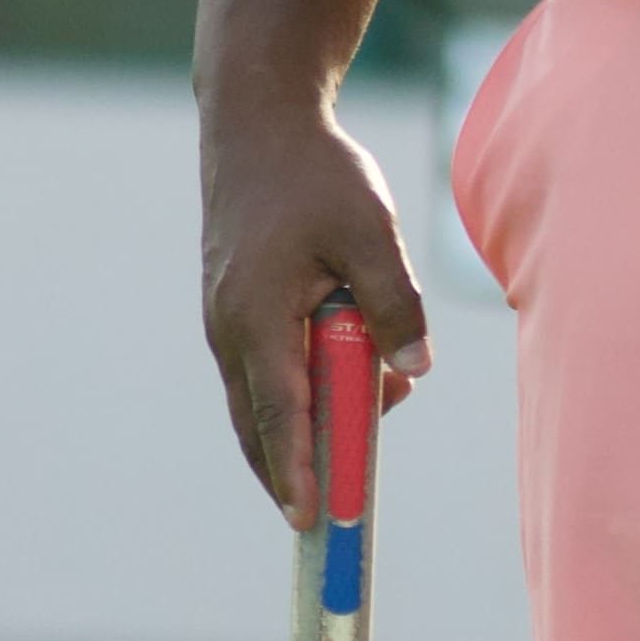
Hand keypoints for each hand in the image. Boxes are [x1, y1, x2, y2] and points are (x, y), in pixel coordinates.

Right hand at [199, 109, 430, 526]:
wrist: (256, 120)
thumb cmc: (315, 173)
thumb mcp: (371, 232)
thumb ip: (395, 304)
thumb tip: (415, 368)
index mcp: (257, 318)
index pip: (280, 416)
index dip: (298, 471)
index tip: (310, 520)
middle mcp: (230, 329)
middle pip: (259, 425)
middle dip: (296, 469)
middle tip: (331, 511)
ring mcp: (225, 318)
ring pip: (260, 398)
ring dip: (310, 416)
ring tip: (379, 386)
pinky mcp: (233, 304)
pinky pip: (263, 367)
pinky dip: (299, 384)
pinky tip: (350, 358)